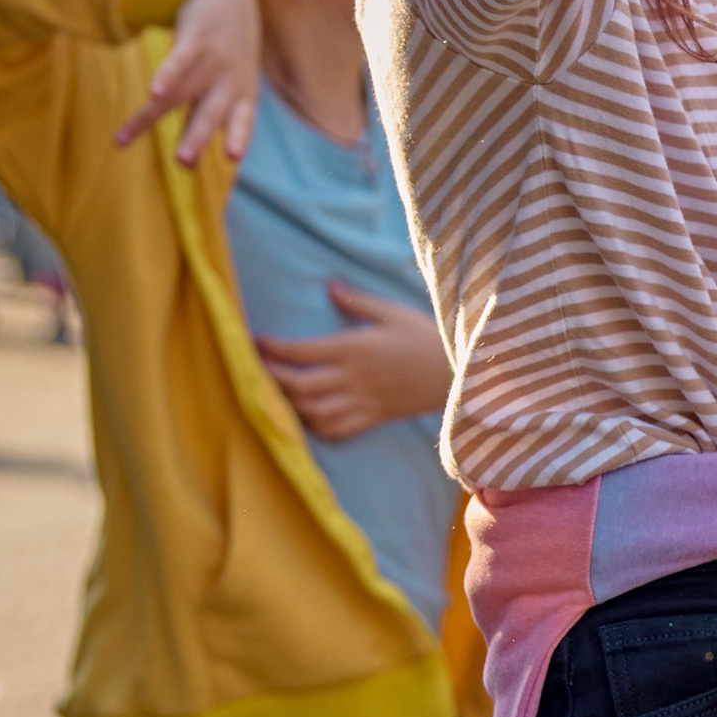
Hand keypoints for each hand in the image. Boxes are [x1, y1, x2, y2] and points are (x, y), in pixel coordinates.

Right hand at [115, 0, 262, 167]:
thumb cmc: (228, 55)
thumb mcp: (226, 85)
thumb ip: (205, 117)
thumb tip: (188, 161)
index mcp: (241, 96)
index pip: (242, 121)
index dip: (238, 137)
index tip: (231, 157)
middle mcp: (227, 82)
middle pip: (208, 114)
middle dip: (194, 138)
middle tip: (182, 162)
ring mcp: (211, 61)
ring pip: (178, 94)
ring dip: (153, 116)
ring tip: (126, 137)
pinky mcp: (194, 40)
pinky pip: (177, 61)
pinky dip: (164, 76)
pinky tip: (151, 92)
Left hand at [255, 284, 450, 439]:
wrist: (459, 374)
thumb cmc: (427, 338)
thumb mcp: (393, 312)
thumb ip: (357, 301)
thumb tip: (329, 286)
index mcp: (354, 349)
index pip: (302, 352)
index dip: (274, 349)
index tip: (258, 341)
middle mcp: (353, 379)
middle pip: (300, 386)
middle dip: (273, 378)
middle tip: (259, 368)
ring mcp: (363, 402)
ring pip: (313, 412)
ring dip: (290, 404)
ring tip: (279, 392)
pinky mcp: (373, 418)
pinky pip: (337, 430)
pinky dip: (316, 426)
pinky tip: (307, 417)